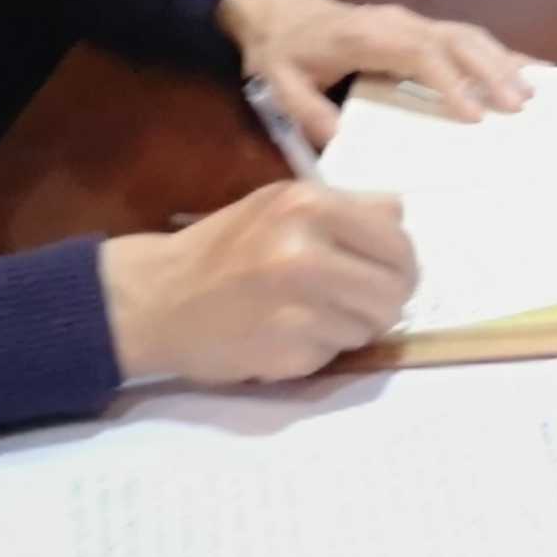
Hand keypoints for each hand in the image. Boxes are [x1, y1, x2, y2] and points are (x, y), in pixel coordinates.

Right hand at [97, 181, 415, 384]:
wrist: (155, 300)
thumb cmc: (223, 248)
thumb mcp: (280, 205)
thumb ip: (345, 209)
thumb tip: (401, 219)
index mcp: (310, 204)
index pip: (397, 240)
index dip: (397, 262)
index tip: (383, 273)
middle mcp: (308, 252)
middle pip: (396, 287)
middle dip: (384, 299)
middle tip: (357, 302)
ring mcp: (298, 306)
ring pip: (372, 325)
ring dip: (352, 326)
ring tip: (311, 315)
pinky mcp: (288, 351)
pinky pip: (336, 352)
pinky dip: (320, 349)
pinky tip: (286, 335)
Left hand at [216, 0, 538, 137]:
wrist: (283, 12)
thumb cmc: (284, 52)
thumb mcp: (279, 85)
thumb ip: (309, 112)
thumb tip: (343, 141)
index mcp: (368, 37)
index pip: (419, 54)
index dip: (449, 82)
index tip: (474, 115)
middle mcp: (400, 23)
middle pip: (456, 40)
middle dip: (492, 71)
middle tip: (521, 107)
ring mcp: (414, 21)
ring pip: (469, 35)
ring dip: (503, 62)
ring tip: (532, 94)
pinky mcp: (423, 28)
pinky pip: (467, 37)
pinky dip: (499, 53)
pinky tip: (528, 69)